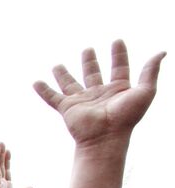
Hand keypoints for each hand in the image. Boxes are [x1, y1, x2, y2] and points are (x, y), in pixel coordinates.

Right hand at [35, 42, 163, 149]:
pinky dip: (43, 91)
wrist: (105, 137)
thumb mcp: (145, 91)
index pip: (119, 67)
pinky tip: (36, 82)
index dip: (119, 54)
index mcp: (118, 89)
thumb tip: (161, 52)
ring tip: (57, 65)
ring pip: (70, 83)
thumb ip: (150, 71)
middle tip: (87, 50)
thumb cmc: (127, 117)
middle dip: (89, 61)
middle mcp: (99, 93)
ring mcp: (82, 101)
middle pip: (93, 73)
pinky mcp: (67, 109)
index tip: (117, 41)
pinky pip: (52, 98)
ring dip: (63, 74)